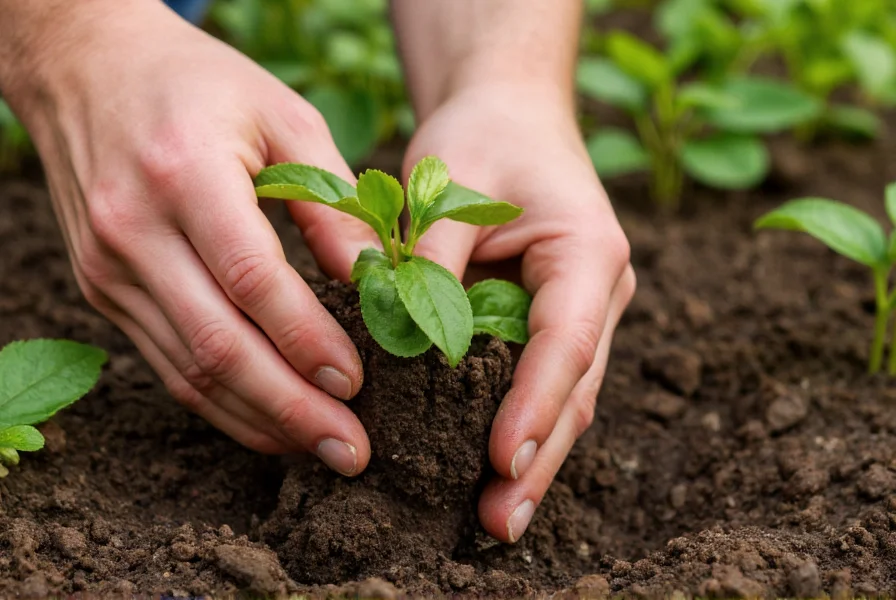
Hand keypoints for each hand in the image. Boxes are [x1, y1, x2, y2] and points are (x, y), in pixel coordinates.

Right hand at [5, 2, 378, 472]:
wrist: (88, 67)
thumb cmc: (200, 85)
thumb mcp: (282, 115)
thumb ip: (331, 197)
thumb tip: (375, 279)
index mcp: (183, 175)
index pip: (251, 279)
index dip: (306, 340)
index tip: (358, 383)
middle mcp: (133, 230)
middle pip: (217, 345)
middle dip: (292, 409)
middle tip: (352, 450)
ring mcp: (107, 268)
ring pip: (187, 370)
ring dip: (259, 419)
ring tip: (321, 448)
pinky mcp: (100, 289)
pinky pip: (165, 362)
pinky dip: (221, 402)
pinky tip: (269, 421)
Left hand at [403, 82, 635, 541]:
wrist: (510, 116)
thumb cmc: (483, 138)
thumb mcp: (449, 182)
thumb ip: (429, 258)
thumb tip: (404, 340)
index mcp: (587, 251)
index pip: (565, 341)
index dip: (534, 405)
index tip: (501, 462)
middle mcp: (597, 291)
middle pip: (573, 388)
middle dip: (539, 459)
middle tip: (498, 523)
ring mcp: (581, 310)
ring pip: (562, 396)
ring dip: (532, 457)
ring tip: (495, 517)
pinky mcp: (550, 321)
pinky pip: (538, 381)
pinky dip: (517, 424)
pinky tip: (489, 469)